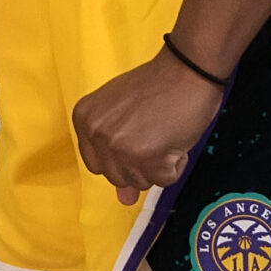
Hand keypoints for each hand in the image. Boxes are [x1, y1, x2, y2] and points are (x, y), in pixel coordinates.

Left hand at [72, 48, 224, 205]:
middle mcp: (96, 134)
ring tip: (164, 134)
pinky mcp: (147, 157)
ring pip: (140, 183)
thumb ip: (117, 155)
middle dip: (139, 164)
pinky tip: (176, 138)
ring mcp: (120, 147)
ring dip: (158, 166)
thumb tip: (123, 200)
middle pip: (117, 177)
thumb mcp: (125, 116)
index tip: (135, 135)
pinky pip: (164, 181)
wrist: (186, 71)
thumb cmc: (155, 88)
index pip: (97, 165)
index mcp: (84, 120)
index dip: (120, 157)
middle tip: (153, 132)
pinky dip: (175, 166)